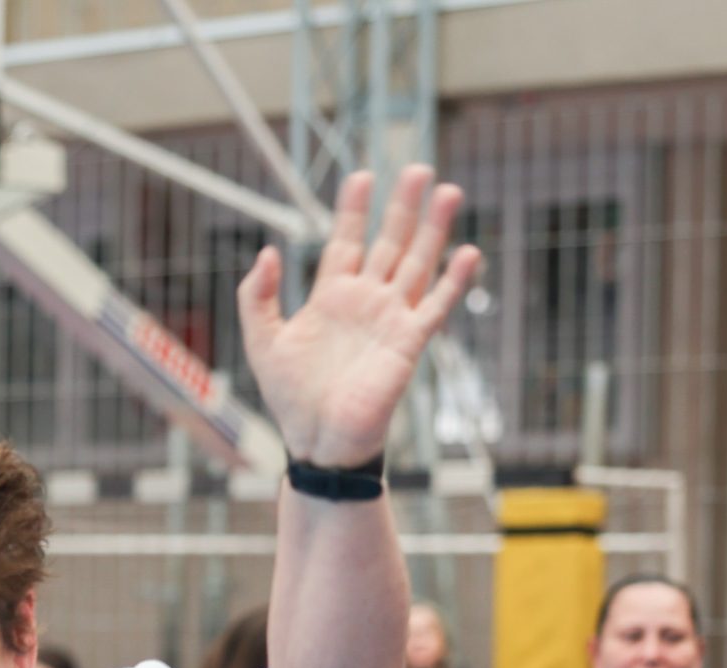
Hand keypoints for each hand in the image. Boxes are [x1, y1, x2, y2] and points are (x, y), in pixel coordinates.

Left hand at [234, 167, 481, 465]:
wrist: (318, 439)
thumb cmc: (290, 397)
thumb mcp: (262, 340)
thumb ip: (258, 296)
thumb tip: (268, 251)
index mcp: (330, 296)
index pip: (346, 241)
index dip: (354, 209)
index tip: (364, 176)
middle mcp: (365, 301)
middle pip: (390, 242)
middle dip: (404, 206)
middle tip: (419, 169)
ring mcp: (390, 319)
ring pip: (418, 264)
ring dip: (434, 230)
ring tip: (448, 192)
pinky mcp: (408, 343)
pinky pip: (436, 306)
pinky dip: (453, 281)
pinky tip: (468, 252)